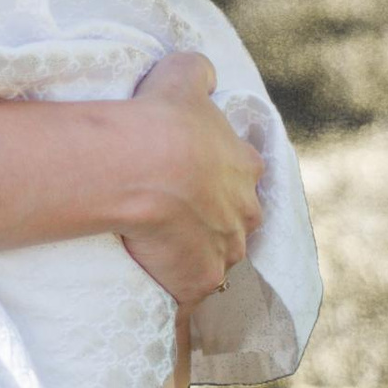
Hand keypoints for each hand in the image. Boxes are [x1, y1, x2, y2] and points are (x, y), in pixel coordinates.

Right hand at [114, 53, 260, 309]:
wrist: (140, 167)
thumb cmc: (162, 119)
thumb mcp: (183, 74)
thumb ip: (199, 72)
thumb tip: (206, 75)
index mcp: (246, 166)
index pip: (244, 176)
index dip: (221, 179)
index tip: (196, 180)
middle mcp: (245, 212)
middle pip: (238, 222)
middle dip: (218, 225)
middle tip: (181, 221)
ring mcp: (226, 251)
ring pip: (221, 261)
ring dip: (201, 262)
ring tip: (167, 261)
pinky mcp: (201, 282)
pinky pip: (195, 302)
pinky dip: (185, 308)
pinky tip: (170, 314)